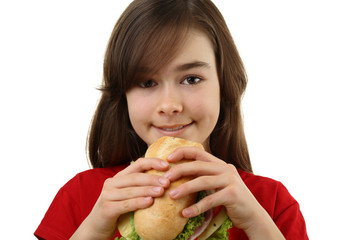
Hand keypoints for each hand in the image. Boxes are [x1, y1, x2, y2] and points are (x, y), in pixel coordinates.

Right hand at [70, 158, 169, 239]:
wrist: (96, 227)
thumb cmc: (117, 209)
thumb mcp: (127, 194)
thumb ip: (140, 186)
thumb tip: (165, 180)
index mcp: (119, 177)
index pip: (137, 163)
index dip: (152, 162)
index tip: (167, 165)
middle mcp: (112, 183)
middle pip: (135, 177)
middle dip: (153, 178)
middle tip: (167, 181)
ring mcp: (107, 195)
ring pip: (131, 190)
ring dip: (148, 190)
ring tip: (162, 191)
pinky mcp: (106, 208)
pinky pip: (125, 204)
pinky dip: (138, 202)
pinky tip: (150, 202)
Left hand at [164, 147, 284, 238]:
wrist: (252, 215)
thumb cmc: (231, 200)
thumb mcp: (218, 184)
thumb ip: (205, 177)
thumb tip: (180, 176)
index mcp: (220, 164)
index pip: (198, 151)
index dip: (182, 152)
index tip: (167, 159)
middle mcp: (225, 168)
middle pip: (197, 165)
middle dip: (178, 171)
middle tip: (164, 179)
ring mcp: (230, 180)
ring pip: (202, 181)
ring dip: (185, 189)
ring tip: (171, 196)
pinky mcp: (233, 194)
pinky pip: (210, 200)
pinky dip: (196, 207)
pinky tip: (185, 213)